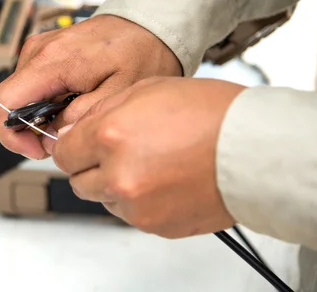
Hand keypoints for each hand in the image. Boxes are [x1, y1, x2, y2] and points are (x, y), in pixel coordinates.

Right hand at [0, 15, 181, 159]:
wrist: (149, 23)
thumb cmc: (140, 51)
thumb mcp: (116, 95)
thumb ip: (79, 120)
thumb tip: (51, 137)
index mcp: (51, 61)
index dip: (10, 134)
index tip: (35, 148)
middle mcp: (39, 51)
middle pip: (6, 101)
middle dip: (28, 129)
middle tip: (60, 139)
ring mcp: (41, 49)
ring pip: (19, 95)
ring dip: (38, 116)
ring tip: (72, 118)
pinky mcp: (46, 51)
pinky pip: (32, 84)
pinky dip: (44, 102)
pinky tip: (71, 104)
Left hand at [52, 77, 245, 237]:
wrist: (255, 150)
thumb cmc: (210, 114)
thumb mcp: (145, 90)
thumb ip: (99, 113)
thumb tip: (72, 134)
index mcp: (110, 136)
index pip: (62, 154)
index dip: (71, 146)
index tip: (80, 144)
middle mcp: (118, 175)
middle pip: (77, 181)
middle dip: (90, 166)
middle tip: (118, 151)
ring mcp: (137, 206)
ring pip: (103, 199)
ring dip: (114, 184)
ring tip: (149, 163)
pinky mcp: (155, 226)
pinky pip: (130, 215)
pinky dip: (138, 201)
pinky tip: (162, 180)